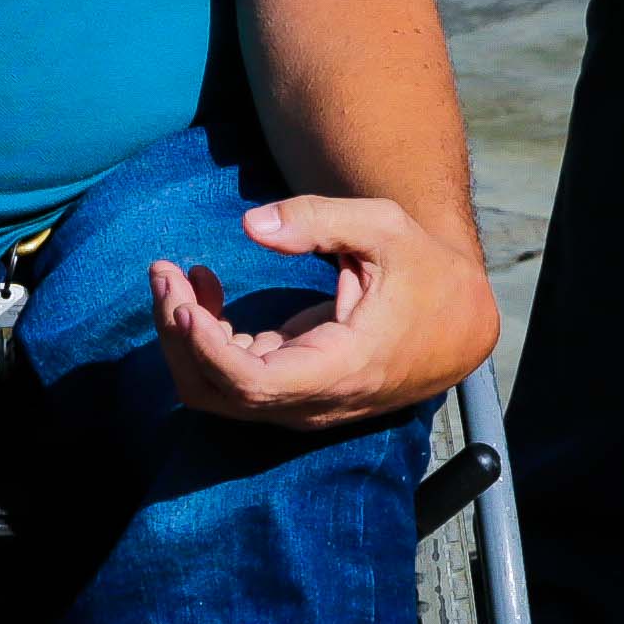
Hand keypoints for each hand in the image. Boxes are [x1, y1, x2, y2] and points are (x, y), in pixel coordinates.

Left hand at [147, 197, 500, 431]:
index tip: (182, 302)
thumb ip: (319, 220)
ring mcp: (299, 402)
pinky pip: (232, 377)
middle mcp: (314, 401)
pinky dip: (207, 338)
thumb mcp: (384, 228)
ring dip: (184, 338)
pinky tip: (205, 290)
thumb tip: (250, 224)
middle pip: (219, 392)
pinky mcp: (290, 390)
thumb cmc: (426, 272)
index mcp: (341, 369)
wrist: (460, 325)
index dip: (207, 349)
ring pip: (217, 391)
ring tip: (174, 276)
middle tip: (162, 273)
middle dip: (178, 334)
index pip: (253, 384)